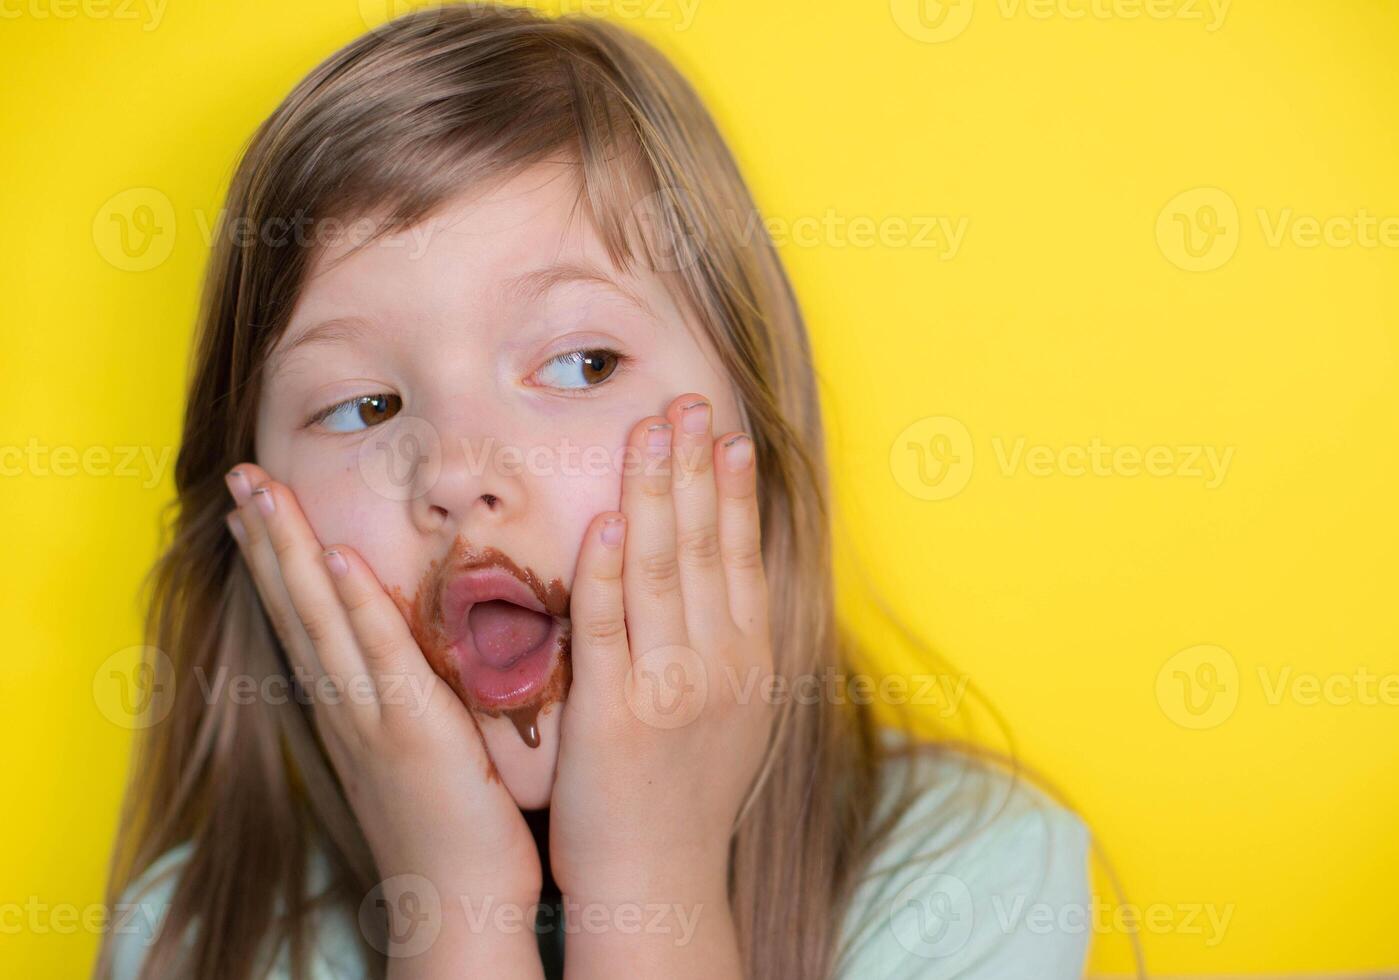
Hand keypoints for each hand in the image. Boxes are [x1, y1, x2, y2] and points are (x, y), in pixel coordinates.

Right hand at [224, 464, 543, 972]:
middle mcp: (347, 709)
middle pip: (297, 608)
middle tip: (240, 476)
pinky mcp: (411, 731)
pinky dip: (354, 604)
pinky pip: (378, 655)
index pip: (305, 621)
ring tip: (262, 493)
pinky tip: (336, 556)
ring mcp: (371, 718)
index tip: (258, 508)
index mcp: (351, 711)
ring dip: (291, 551)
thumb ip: (414, 701)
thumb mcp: (426, 753)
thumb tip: (420, 657)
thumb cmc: (456, 831)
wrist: (456, 906)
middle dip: (267, 539)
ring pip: (321, 618)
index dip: (279, 562)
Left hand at [549, 393, 772, 974]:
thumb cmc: (688, 798)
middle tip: (685, 401)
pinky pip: (609, 624)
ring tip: (649, 430)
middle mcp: (721, 663)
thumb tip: (733, 578)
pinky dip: (607, 567)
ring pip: (661, 567)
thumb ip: (735, 643)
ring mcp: (671, 685)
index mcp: (750, 660)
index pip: (741, 554)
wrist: (661, 881)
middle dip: (694, 466)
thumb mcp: (738, 716)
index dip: (732, 489)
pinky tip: (604, 517)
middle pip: (705, 544)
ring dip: (653, 491)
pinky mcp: (616, 710)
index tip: (724, 432)